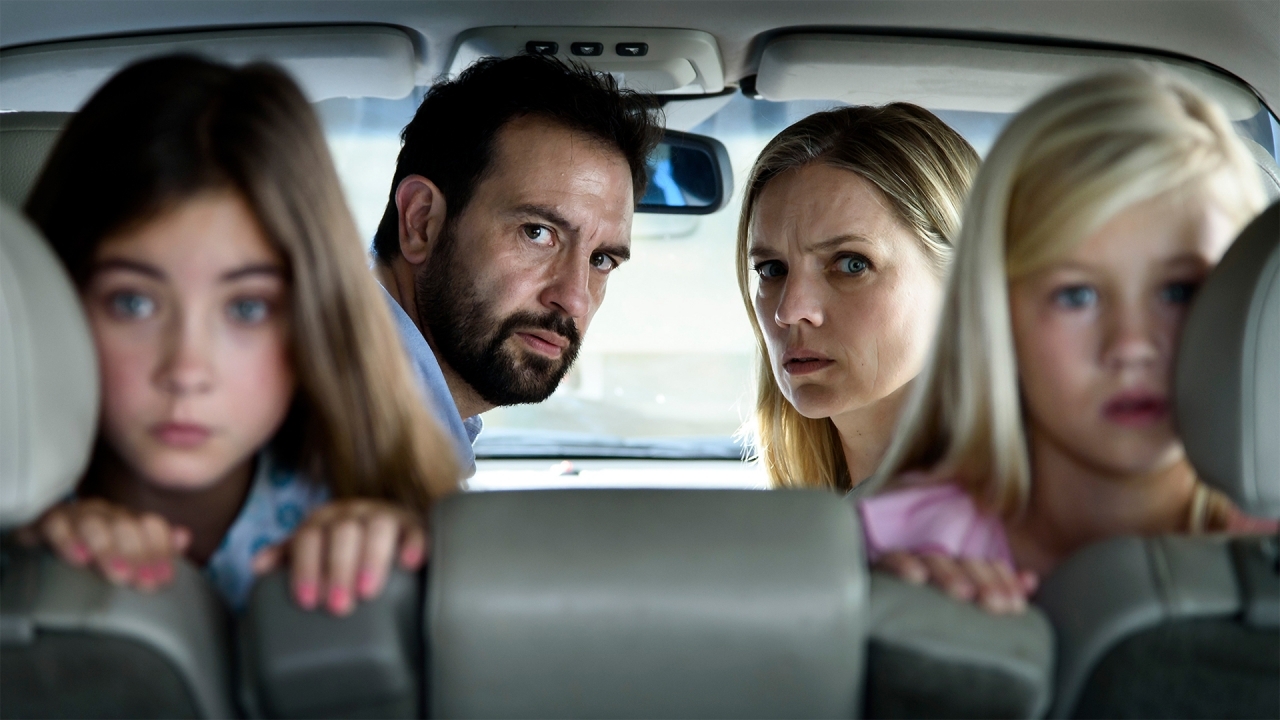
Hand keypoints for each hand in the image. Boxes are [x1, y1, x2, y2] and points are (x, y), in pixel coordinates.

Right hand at [17, 498, 190, 591]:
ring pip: (95, 524)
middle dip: (138, 555)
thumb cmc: (89, 548)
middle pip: (126, 526)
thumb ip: (156, 548)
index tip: (163, 580)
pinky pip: (56, 525)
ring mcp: (77, 515)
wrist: (41, 533)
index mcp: (128, 520)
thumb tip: (184, 537)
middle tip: (143, 583)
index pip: (152, 526)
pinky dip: (68, 540)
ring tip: (118, 576)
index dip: (160, 552)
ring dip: (109, 550)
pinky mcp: (47, 521)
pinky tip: (78, 558)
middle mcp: (106, 514)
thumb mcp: (123, 553)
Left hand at [251, 499, 427, 615]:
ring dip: (371, 559)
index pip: (309, 537)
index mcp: (324, 520)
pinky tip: (409, 564)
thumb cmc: (345, 549)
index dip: (306, 568)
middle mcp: (353, 513)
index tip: (308, 601)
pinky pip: (416, 530)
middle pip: (343, 533)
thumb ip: (288, 556)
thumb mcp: (314, 550)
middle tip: (338, 607)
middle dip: (338, 570)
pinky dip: (413, 545)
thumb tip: (258, 566)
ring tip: (367, 592)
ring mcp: (386, 515)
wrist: (389, 531)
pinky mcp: (414, 525)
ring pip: (378, 527)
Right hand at [875, 551, 1037, 614]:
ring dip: (950, 574)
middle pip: (961, 560)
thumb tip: (1030, 579)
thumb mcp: (968, 601)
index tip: (1016, 606)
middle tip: (997, 606)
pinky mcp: (878, 565)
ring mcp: (907, 559)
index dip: (1002, 580)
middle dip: (983, 582)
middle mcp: (934, 559)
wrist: (876, 627)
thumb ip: (999, 589)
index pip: (983, 563)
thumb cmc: (926, 617)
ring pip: (932, 558)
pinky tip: (915, 577)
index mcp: (957, 567)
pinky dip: (903, 564)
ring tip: (962, 594)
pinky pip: (890, 558)